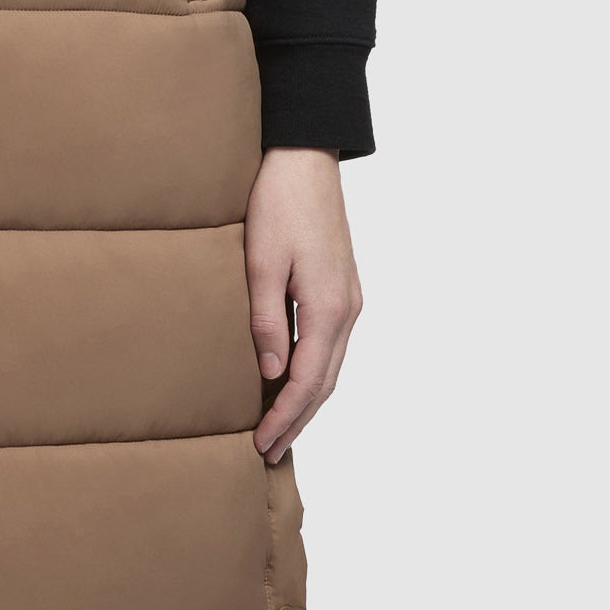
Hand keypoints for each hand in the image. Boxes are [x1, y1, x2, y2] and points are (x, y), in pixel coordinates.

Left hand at [245, 146, 363, 462]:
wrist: (305, 158)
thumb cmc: (278, 202)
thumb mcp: (260, 261)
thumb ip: (266, 320)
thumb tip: (269, 373)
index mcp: (328, 308)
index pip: (307, 381)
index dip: (284, 417)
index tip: (261, 444)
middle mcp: (347, 310)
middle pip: (325, 382)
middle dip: (298, 420)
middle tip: (269, 452)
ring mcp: (348, 299)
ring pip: (331, 366)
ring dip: (306, 401)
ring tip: (280, 428)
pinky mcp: (341, 287)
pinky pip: (330, 345)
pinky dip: (313, 372)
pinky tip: (293, 380)